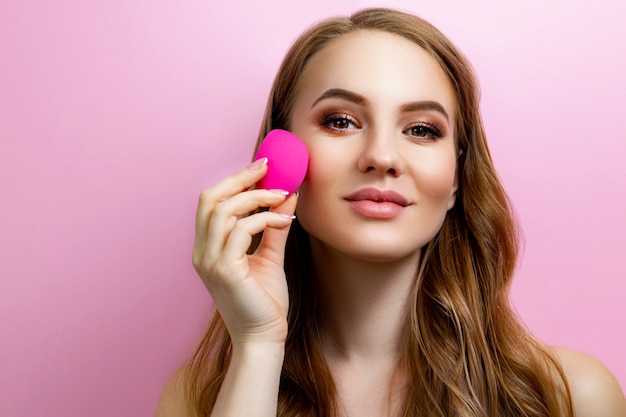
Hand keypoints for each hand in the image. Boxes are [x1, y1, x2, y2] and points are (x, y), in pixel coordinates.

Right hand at [192, 158, 297, 345]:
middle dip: (239, 179)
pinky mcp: (224, 270)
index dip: (234, 180)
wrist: (264, 338)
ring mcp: (210, 261)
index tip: (261, 167)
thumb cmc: (264, 301)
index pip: (211, 203)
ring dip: (256, 197)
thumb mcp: (269, 256)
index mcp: (208, 248)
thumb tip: (286, 195)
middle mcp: (202, 252)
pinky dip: (264, 219)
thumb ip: (273, 226)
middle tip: (268, 169)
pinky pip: (240, 230)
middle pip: (210, 199)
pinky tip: (284, 221)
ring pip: (223, 211)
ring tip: (282, 196)